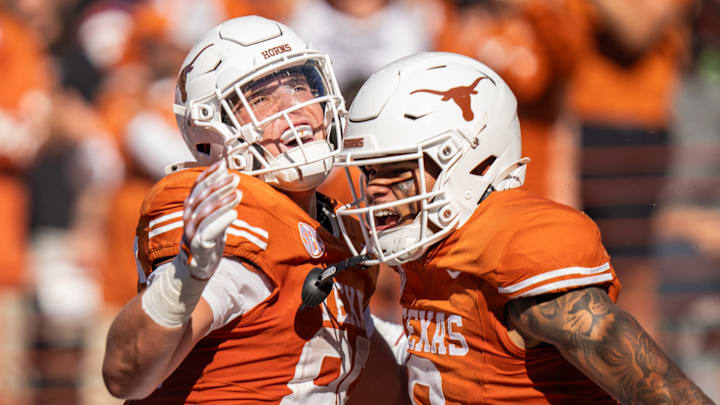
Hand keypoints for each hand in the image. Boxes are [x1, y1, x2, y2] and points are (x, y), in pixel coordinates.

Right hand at [180, 160, 240, 279]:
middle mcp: (188, 216)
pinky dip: (221, 221)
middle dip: (219, 185)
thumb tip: (228, 174)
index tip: (223, 164)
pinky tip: (234, 213)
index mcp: (190, 207)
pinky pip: (209, 230)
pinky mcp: (198, 244)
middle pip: (202, 197)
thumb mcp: (212, 214)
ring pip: (205, 212)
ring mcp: (191, 230)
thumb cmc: (207, 236)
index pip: (197, 186)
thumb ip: (218, 197)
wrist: (198, 263)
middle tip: (235, 178)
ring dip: (222, 201)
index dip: (209, 174)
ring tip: (238, 193)